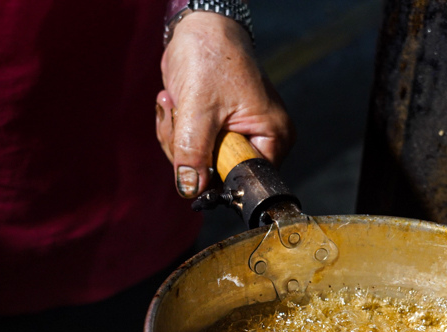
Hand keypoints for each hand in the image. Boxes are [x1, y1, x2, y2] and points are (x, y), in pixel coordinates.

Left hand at [156, 11, 294, 197]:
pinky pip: (190, 149)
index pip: (245, 179)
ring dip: (176, 138)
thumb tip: (190, 190)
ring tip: (175, 104)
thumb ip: (194, 152)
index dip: (215, 177)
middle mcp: (260, 139)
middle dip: (187, 152)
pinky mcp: (215, 130)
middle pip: (218, 175)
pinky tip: (173, 103)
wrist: (199, 27)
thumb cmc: (212, 56)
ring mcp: (236, 135)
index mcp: (273, 137)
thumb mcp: (200, 108)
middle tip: (179, 119)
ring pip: (198, 164)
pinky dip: (174, 131)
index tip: (191, 157)